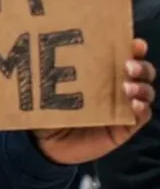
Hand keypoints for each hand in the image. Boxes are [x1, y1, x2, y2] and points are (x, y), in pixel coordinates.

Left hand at [34, 38, 155, 163]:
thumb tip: (42, 46)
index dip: (133, 47)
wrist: (46, 144)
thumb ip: (51, 71)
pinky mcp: (124, 128)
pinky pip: (141, 117)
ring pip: (146, 92)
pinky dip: (142, 110)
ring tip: (127, 88)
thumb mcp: (48, 86)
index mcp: (100, 71)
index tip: (135, 43)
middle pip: (141, 72)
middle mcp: (115, 86)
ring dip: (142, 88)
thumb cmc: (47, 108)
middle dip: (141, 67)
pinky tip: (135, 106)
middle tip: (127, 66)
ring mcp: (122, 107)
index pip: (122, 55)